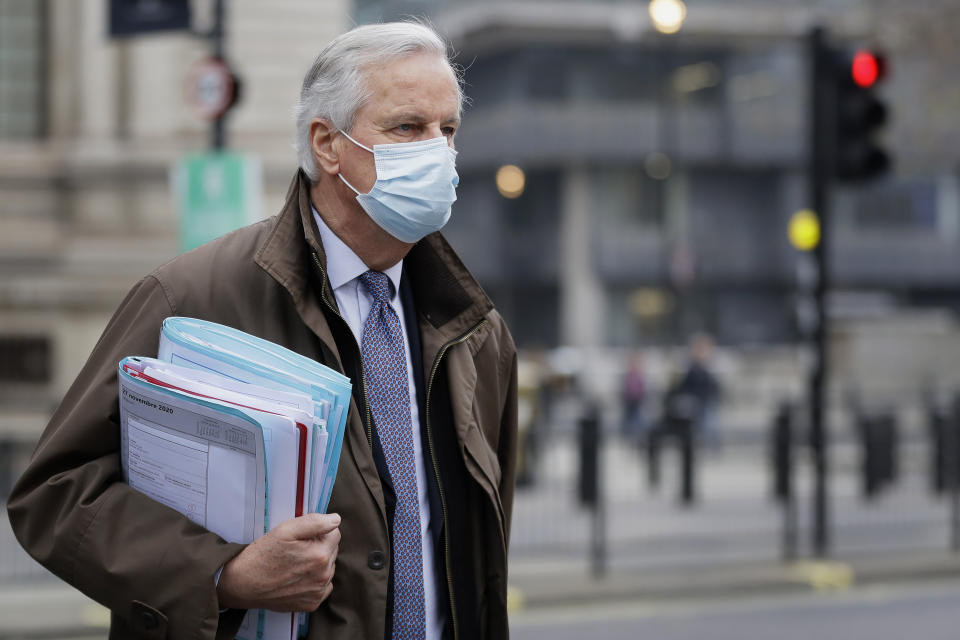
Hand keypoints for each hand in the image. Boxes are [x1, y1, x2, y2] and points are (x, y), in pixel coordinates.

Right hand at [217, 513, 340, 611]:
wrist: (243, 584)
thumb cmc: (263, 555)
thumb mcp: (285, 530)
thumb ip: (314, 522)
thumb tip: (336, 519)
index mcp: (320, 555)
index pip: (335, 534)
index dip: (318, 532)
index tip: (302, 537)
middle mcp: (323, 576)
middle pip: (332, 551)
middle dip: (318, 547)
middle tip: (295, 550)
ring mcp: (318, 592)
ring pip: (328, 568)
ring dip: (317, 564)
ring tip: (294, 564)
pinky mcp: (312, 603)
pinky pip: (323, 586)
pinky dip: (314, 580)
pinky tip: (297, 578)